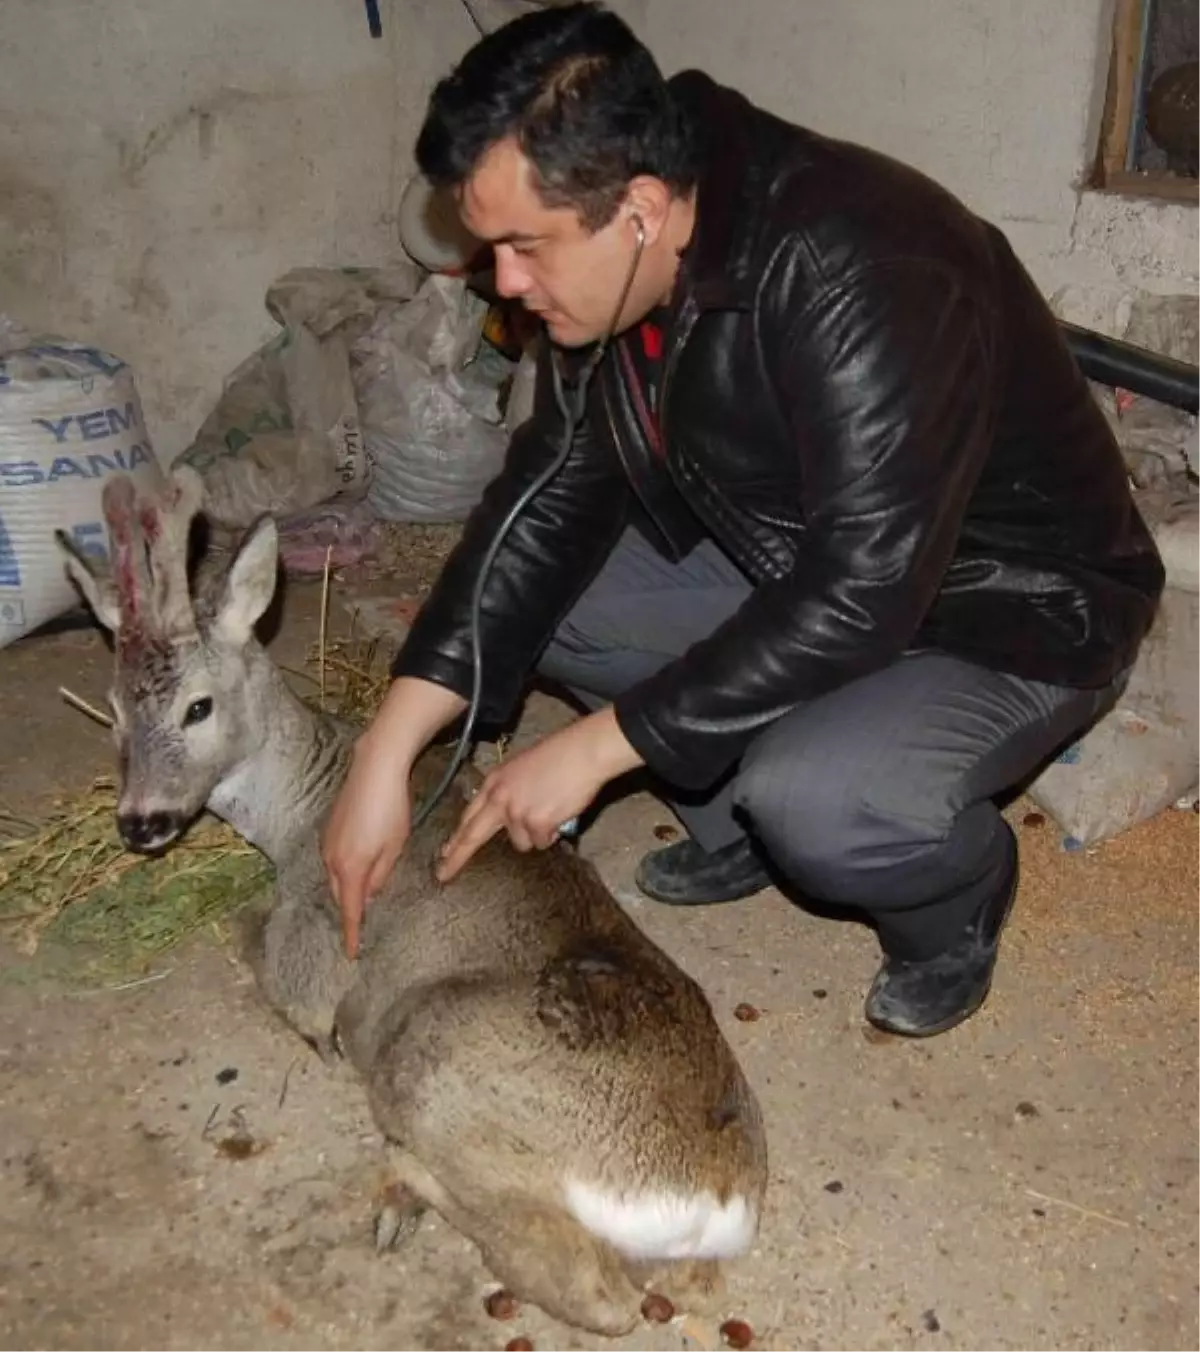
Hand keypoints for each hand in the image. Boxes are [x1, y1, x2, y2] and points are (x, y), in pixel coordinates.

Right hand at [322, 734, 412, 959]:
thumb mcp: (395, 846)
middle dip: (348, 912)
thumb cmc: (391, 808)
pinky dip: (343, 871)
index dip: (351, 934)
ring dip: (346, 890)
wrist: (374, 768)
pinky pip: (333, 860)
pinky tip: (357, 868)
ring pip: (335, 877)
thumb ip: (381, 875)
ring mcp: (327, 842)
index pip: (350, 911)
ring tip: (359, 901)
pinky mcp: (328, 828)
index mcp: (350, 868)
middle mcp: (332, 858)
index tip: (351, 954)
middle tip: (358, 929)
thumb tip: (368, 895)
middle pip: (340, 895)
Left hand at [436, 707, 642, 881]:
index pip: (469, 814)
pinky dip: (552, 834)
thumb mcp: (521, 767)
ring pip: (520, 842)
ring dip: (534, 835)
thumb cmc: (560, 756)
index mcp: (494, 782)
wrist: (583, 752)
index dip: (456, 836)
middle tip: (443, 874)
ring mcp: (516, 812)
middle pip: (472, 835)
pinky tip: (560, 813)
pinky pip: (541, 841)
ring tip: (551, 811)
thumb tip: (505, 816)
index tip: (444, 852)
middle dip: (456, 857)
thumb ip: (507, 791)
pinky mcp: (536, 823)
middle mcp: (500, 798)